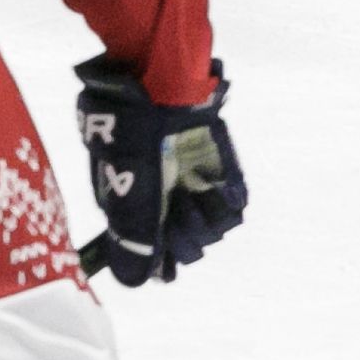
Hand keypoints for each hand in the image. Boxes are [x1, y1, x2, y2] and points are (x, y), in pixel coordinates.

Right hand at [76, 57, 244, 286]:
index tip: (169, 253)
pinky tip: (222, 189)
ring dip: (207, 218)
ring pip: (209, 226)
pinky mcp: (214, 168)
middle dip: (186, 236)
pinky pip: (231, 202)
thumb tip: (132, 281)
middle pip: (183, 244)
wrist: (161, 77)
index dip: (162, 257)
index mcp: (129, 205)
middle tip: (181, 208)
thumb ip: (133, 235)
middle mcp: (159, 198)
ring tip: (196, 191)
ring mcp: (187, 182)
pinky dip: (228, 201)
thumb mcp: (128, 185)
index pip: (151, 254)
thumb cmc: (134, 131)